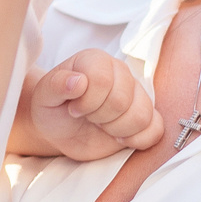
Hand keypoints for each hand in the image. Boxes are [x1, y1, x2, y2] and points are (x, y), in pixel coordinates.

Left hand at [30, 48, 162, 157]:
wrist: (61, 129)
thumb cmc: (53, 109)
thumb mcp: (44, 97)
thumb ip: (57, 85)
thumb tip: (77, 81)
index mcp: (96, 61)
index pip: (103, 80)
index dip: (88, 102)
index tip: (74, 109)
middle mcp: (121, 73)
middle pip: (122, 101)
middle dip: (100, 118)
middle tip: (88, 118)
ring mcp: (136, 95)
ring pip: (142, 115)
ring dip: (117, 129)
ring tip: (102, 127)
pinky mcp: (146, 117)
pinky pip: (156, 129)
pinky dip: (137, 140)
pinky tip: (119, 138)